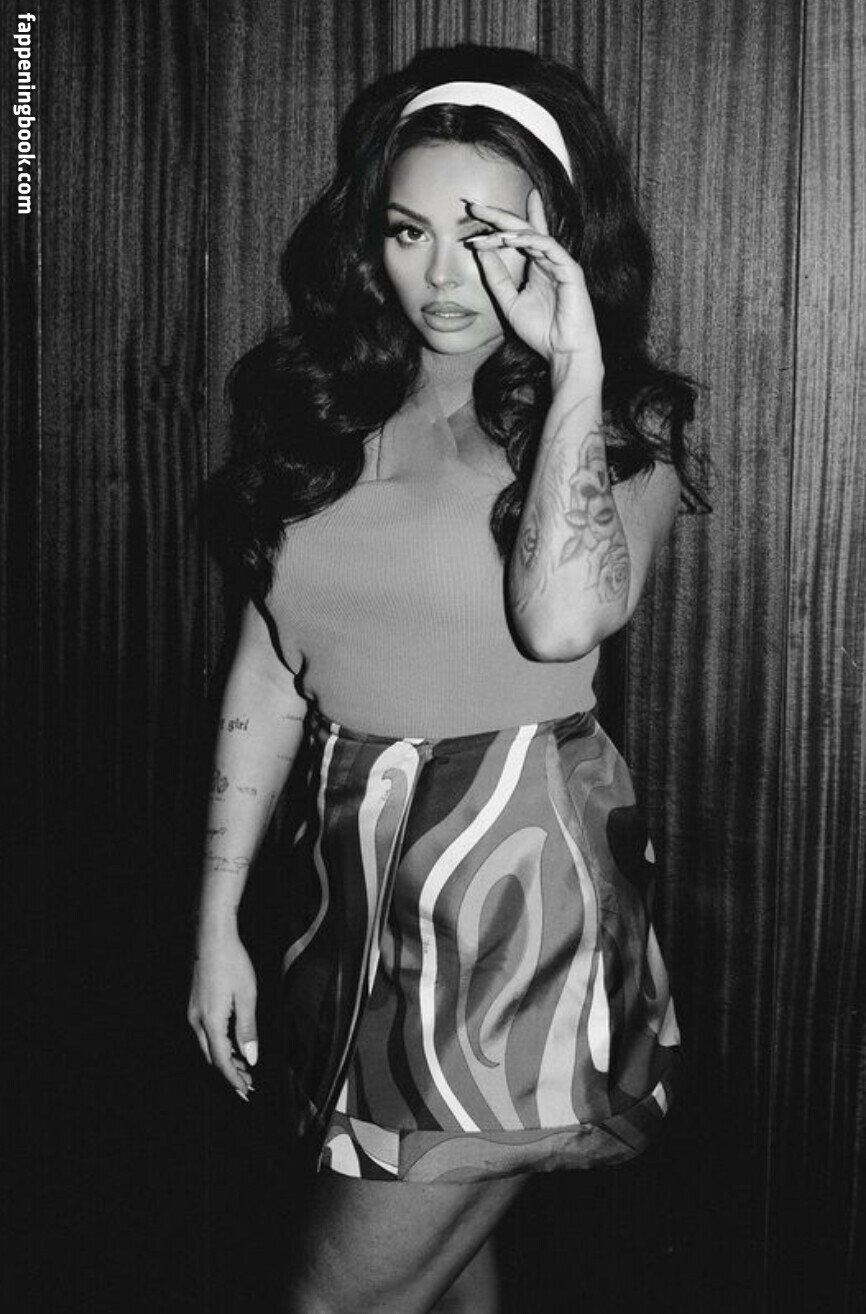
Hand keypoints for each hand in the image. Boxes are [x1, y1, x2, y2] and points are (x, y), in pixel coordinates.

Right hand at [187, 926, 257, 1100]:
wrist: (212, 937)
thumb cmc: (232, 962)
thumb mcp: (247, 996)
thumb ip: (248, 1029)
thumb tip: (251, 1058)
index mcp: (210, 1021)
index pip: (221, 1060)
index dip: (233, 1079)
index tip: (245, 1092)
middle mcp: (197, 1020)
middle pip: (212, 1057)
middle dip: (230, 1073)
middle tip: (248, 1085)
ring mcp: (193, 1011)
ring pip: (208, 1046)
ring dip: (225, 1059)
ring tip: (244, 1068)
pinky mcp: (195, 1004)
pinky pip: (206, 1033)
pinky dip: (219, 1045)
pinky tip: (232, 1045)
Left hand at [465, 189, 602, 371]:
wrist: (564, 352)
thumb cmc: (541, 331)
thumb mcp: (509, 302)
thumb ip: (497, 278)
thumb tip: (481, 252)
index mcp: (537, 266)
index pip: (516, 237)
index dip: (496, 224)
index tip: (472, 216)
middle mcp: (548, 259)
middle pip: (523, 228)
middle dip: (498, 216)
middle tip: (474, 205)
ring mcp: (560, 262)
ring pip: (533, 235)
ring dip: (508, 230)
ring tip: (486, 229)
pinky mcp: (570, 269)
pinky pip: (548, 246)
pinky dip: (528, 240)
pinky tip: (508, 240)